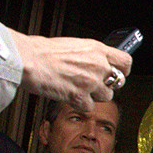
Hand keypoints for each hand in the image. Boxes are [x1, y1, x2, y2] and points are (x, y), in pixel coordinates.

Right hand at [10, 31, 131, 111]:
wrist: (27, 59)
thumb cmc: (43, 51)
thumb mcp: (75, 45)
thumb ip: (91, 56)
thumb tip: (99, 63)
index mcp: (97, 49)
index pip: (126, 62)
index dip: (123, 70)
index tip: (118, 73)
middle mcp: (98, 65)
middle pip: (118, 82)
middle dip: (107, 85)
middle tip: (93, 84)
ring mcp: (90, 81)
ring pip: (106, 96)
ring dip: (94, 96)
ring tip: (78, 89)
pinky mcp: (79, 95)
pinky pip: (89, 107)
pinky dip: (80, 104)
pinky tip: (69, 95)